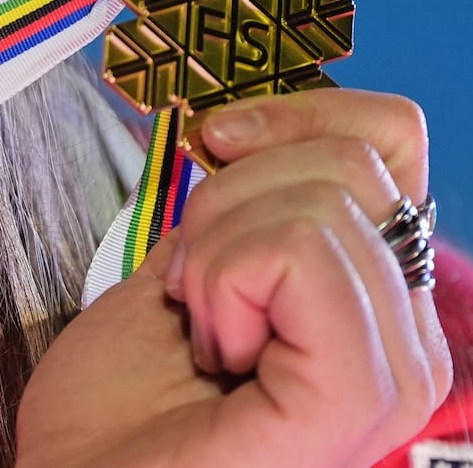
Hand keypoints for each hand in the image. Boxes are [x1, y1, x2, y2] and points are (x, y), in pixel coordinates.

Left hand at [17, 90, 452, 467]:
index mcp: (376, 304)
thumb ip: (252, 208)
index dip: (296, 114)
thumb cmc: (115, 410)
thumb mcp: (189, 266)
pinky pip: (301, 253)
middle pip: (349, 163)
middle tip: (193, 291)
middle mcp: (408, 342)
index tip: (215, 142)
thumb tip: (253, 126)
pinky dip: (222, 279)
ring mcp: (393, 376)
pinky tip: (209, 348)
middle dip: (229, 200)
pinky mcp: (354, 398)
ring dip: (215, 252)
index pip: (392, 139)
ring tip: (199, 333)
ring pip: (320, 204)